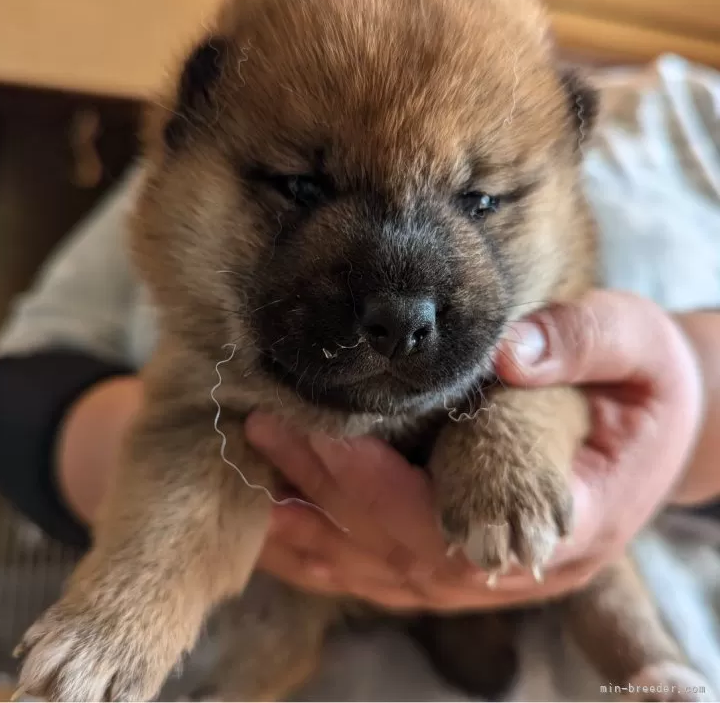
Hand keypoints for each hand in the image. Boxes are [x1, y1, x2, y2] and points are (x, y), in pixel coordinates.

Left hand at [247, 290, 702, 610]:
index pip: (450, 521)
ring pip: (386, 575)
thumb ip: (582, 341)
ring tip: (253, 480)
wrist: (661, 425)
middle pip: (402, 549)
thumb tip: (507, 352)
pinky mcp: (467, 561)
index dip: (375, 483)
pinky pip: (389, 573)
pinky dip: (331, 555)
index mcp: (568, 513)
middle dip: (327, 491)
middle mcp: (520, 562)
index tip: (318, 431)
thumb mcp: (638, 346)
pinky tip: (285, 527)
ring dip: (315, 534)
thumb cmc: (648, 385)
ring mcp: (491, 571)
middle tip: (265, 429)